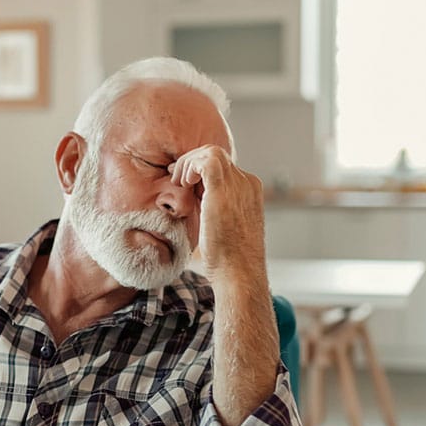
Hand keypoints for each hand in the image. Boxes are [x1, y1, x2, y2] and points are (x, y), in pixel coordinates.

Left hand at [168, 145, 266, 282]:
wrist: (239, 273)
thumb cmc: (228, 258)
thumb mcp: (224, 226)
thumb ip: (214, 208)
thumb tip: (194, 200)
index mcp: (249, 191)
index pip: (222, 166)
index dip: (199, 170)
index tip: (183, 181)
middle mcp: (247, 184)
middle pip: (216, 155)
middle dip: (192, 162)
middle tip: (176, 178)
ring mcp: (238, 185)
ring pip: (211, 152)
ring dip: (189, 163)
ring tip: (179, 182)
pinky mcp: (224, 191)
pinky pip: (206, 160)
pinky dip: (190, 166)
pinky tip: (183, 183)